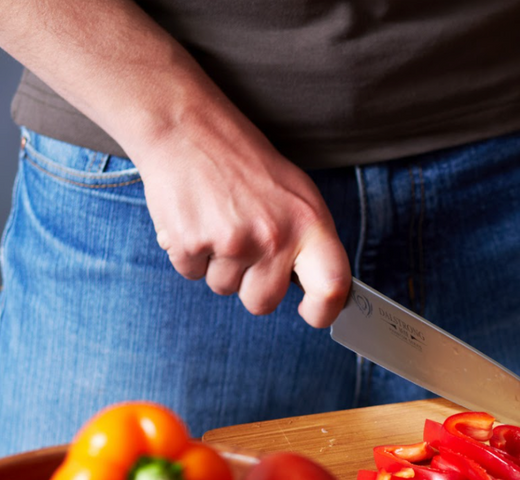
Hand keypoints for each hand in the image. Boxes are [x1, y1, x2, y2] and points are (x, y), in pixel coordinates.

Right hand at [137, 120, 350, 322]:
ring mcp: (231, 242)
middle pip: (262, 303)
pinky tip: (196, 219)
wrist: (187, 128)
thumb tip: (322, 292)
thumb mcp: (297, 195)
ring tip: (218, 221)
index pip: (332, 287)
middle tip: (244, 245)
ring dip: (218, 265)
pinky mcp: (190, 244)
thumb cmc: (246, 164)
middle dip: (251, 285)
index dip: (323, 311)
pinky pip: (192, 274)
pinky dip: (190, 253)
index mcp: (309, 223)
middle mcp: (274, 236)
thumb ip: (309, 243)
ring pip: (224, 288)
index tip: (312, 312)